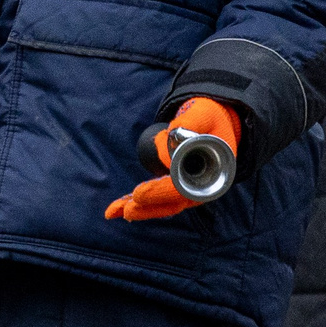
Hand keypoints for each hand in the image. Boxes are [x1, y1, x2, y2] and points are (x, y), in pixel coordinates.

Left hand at [106, 96, 240, 222]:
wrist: (213, 122)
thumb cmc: (209, 117)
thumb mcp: (203, 114)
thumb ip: (190, 125)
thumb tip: (169, 149)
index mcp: (213, 173)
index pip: (185, 188)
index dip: (161, 192)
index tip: (139, 194)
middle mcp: (199, 185)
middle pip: (172, 203)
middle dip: (147, 208)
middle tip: (125, 209)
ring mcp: (186, 189)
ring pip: (161, 205)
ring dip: (137, 209)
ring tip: (112, 212)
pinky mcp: (172, 187)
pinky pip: (154, 199)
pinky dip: (134, 203)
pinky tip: (114, 211)